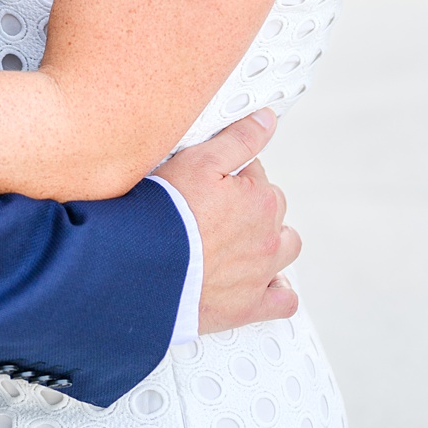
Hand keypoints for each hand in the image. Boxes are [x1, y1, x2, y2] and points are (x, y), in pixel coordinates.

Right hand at [156, 110, 299, 334]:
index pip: (257, 176)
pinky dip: (278, 292)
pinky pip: (283, 302)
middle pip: (272, 211)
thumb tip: (268, 120)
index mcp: (261, 199)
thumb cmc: (167, 214)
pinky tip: (265, 284)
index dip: (233, 176)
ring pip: (285, 250)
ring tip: (241, 242)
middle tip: (215, 211)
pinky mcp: (248, 307)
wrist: (142, 270)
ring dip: (271, 243)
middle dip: (250, 206)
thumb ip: (240, 139)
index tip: (210, 184)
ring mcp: (261, 273)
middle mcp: (268, 236)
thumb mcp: (200, 161)